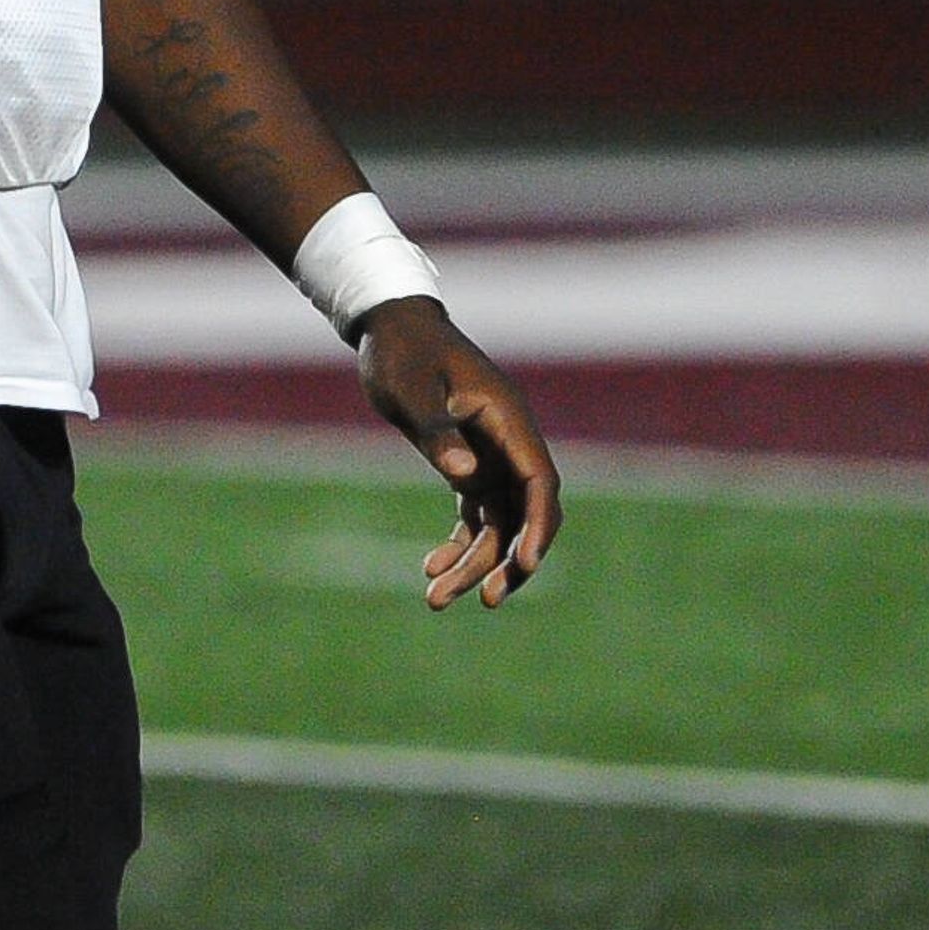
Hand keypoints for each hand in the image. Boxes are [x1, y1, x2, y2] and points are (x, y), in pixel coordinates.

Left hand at [355, 298, 563, 608]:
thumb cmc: (401, 351)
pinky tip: (431, 569)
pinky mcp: (468, 463)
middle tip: (485, 601)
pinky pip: (475, 514)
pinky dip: (458, 543)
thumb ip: (437, 429)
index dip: (537, 526)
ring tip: (436, 599)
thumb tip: (467, 477)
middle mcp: (508, 443)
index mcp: (506, 420)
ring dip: (475, 562)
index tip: (526, 564)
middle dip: (508, 560)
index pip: (538, 482)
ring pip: (497, 522)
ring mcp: (491, 456)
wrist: (390, 328)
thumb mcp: (410, 388)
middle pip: (523, 513)